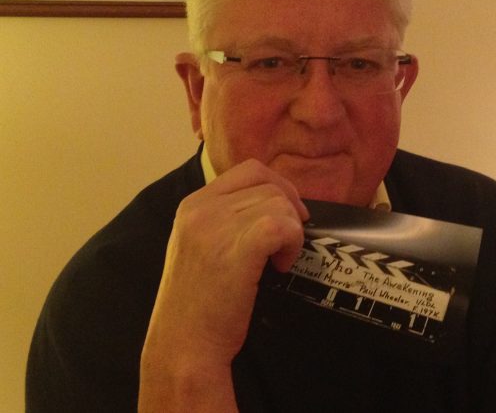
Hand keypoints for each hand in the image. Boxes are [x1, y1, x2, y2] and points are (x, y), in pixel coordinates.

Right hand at [139, 159, 308, 410]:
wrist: (183, 346)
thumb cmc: (197, 303)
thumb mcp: (199, 246)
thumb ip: (225, 218)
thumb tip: (274, 204)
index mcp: (193, 204)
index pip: (249, 170)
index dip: (277, 185)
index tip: (287, 212)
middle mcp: (201, 208)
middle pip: (268, 185)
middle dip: (289, 209)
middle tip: (289, 239)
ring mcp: (216, 226)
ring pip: (279, 203)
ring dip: (290, 231)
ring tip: (277, 260)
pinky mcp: (236, 248)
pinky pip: (282, 225)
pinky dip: (292, 243)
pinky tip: (281, 265)